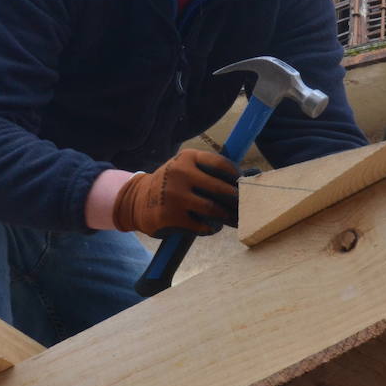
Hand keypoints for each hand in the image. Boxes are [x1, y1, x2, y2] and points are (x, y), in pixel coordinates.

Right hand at [111, 149, 239, 237]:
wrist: (137, 200)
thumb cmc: (172, 183)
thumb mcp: (185, 167)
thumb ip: (208, 171)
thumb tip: (248, 178)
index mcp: (187, 157)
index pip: (221, 164)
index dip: (236, 177)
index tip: (243, 185)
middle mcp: (180, 173)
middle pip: (221, 189)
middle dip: (236, 200)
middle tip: (244, 207)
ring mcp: (175, 194)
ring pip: (213, 209)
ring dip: (226, 217)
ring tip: (230, 219)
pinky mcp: (170, 215)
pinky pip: (201, 226)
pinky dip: (211, 228)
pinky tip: (211, 227)